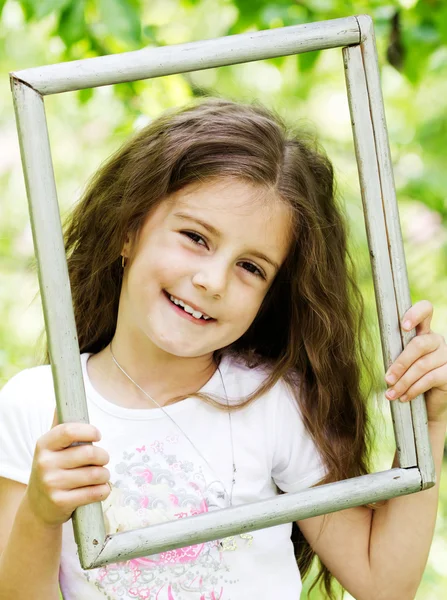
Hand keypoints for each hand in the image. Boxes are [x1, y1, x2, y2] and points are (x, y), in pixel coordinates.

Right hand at [26, 410, 111, 527]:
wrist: (38, 506)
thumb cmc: (52, 469)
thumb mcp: (51, 448)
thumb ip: (59, 426)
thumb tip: (61, 402)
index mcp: (44, 445)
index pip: (69, 431)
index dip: (89, 431)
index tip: (97, 435)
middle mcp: (45, 463)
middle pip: (88, 453)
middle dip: (103, 456)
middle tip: (103, 459)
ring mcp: (51, 484)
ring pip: (95, 474)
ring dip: (105, 474)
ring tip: (102, 475)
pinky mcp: (61, 502)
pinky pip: (94, 493)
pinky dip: (104, 490)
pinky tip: (101, 488)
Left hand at [384, 300, 446, 423]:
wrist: (430, 402)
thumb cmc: (411, 378)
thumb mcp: (402, 363)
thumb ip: (395, 355)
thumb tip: (376, 357)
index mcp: (424, 332)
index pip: (426, 310)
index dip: (415, 314)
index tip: (402, 327)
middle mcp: (437, 340)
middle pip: (419, 344)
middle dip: (400, 363)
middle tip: (387, 379)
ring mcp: (446, 356)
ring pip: (421, 365)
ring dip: (403, 382)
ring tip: (391, 393)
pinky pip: (429, 379)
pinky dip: (413, 389)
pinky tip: (403, 397)